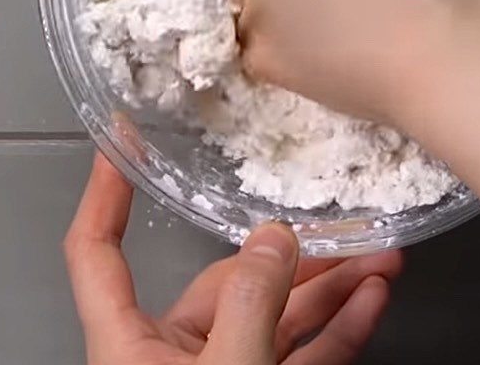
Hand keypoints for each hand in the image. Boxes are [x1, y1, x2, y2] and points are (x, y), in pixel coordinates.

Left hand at [65, 153, 402, 364]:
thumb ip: (245, 308)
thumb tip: (273, 237)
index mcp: (130, 347)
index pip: (98, 253)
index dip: (106, 192)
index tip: (122, 136)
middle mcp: (175, 357)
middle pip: (229, 281)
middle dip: (293, 253)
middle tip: (345, 226)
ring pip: (279, 316)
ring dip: (332, 287)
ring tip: (380, 256)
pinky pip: (304, 355)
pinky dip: (340, 328)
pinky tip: (372, 299)